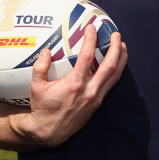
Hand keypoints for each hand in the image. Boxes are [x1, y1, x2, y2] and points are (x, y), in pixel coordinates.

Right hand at [17, 25, 127, 147]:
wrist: (50, 131)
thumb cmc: (42, 108)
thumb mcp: (35, 86)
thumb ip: (40, 67)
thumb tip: (46, 51)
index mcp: (74, 84)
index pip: (87, 57)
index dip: (91, 40)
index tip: (91, 28)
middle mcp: (89, 90)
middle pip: (109, 65)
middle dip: (115, 47)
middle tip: (116, 34)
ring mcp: (96, 98)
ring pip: (115, 76)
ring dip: (121, 59)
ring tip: (122, 46)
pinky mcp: (97, 104)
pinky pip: (111, 85)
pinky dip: (116, 72)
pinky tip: (117, 64)